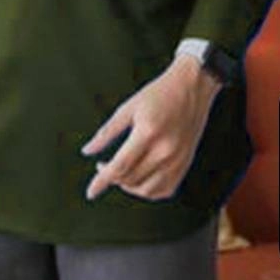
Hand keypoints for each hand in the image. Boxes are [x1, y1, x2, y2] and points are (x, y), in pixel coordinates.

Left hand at [80, 55, 222, 201]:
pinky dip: (148, 190)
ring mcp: (177, 160)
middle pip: (131, 179)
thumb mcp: (129, 107)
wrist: (191, 87)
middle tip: (103, 167)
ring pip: (146, 190)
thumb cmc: (161, 93)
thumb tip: (87, 151)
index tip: (90, 191)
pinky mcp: (185, 164)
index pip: (120, 166)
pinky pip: (164, 190)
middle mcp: (164, 150)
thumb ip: (107, 131)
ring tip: (120, 174)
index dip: (102, 181)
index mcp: (148, 133)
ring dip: (128, 187)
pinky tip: (140, 179)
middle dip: (112, 178)